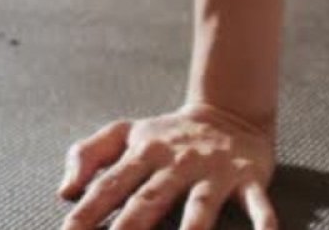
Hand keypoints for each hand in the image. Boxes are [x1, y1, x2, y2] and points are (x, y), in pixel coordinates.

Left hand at [59, 104, 281, 229]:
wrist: (230, 110)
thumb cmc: (167, 135)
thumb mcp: (124, 134)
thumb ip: (87, 155)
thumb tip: (65, 190)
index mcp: (144, 153)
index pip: (110, 186)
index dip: (87, 211)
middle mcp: (177, 163)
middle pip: (150, 200)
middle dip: (129, 228)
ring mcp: (214, 172)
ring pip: (200, 206)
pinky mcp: (248, 178)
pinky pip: (257, 204)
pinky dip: (264, 223)